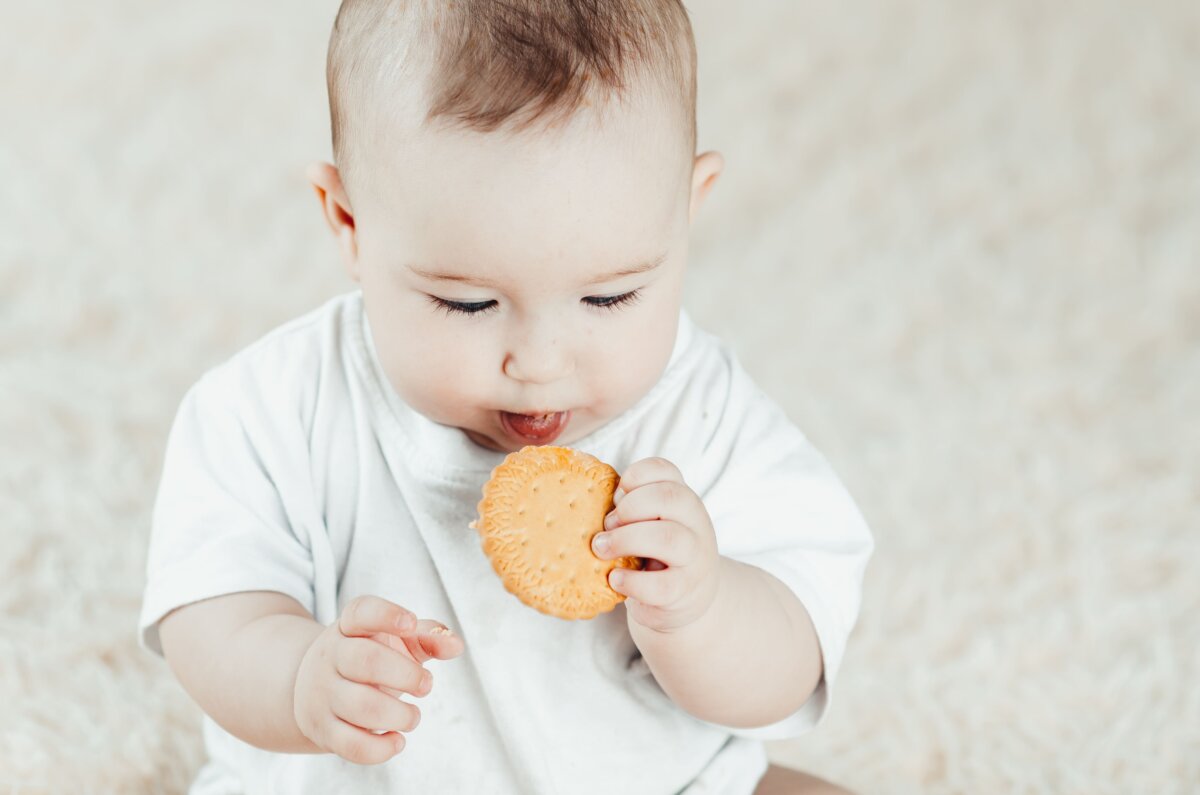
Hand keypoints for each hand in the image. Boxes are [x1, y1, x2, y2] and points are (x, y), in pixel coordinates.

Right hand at [293, 595, 464, 764]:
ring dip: (400, 715)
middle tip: (426, 685)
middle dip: (406, 675)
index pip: (361, 612)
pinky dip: (381, 749)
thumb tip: (455, 645)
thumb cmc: (369, 659)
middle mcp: (330, 656)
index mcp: (349, 627)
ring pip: (361, 707)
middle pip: (366, 661)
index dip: (386, 614)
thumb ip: (427, 636)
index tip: (410, 623)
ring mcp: (323, 694)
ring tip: (413, 716)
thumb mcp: (394, 640)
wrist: (313, 688)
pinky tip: (397, 740)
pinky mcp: (323, 730)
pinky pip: (352, 745)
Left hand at [591, 457, 719, 632]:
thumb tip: (585, 500)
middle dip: (629, 507)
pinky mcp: (684, 590)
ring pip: (668, 537)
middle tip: (606, 525)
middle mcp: (695, 522)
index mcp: (682, 499)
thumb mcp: (652, 522)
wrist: (690, 598)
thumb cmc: (658, 553)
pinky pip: (661, 584)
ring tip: (601, 549)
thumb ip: (630, 509)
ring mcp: (694, 557)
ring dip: (626, 540)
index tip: (616, 496)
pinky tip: (615, 579)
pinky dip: (631, 581)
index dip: (635, 476)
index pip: (665, 469)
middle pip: (669, 497)